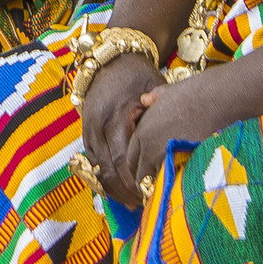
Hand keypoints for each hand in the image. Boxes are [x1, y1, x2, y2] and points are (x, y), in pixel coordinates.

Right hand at [80, 55, 163, 205]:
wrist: (112, 59)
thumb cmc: (140, 76)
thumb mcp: (155, 93)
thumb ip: (162, 120)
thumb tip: (178, 152)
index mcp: (116, 116)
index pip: (122, 160)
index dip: (136, 181)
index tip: (151, 193)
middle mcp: (97, 125)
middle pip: (108, 170)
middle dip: (125, 191)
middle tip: (144, 204)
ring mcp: (88, 129)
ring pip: (97, 169)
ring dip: (114, 188)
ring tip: (133, 202)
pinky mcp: (85, 131)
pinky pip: (92, 162)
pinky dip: (105, 178)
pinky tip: (119, 189)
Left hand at [125, 79, 217, 200]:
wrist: (217, 98)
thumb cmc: (195, 92)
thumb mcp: (167, 92)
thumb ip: (154, 99)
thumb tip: (145, 99)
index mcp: (143, 131)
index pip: (131, 158)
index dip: (137, 167)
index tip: (142, 174)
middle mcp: (149, 146)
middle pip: (140, 173)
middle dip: (145, 181)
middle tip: (152, 189)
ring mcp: (165, 156)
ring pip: (155, 179)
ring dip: (160, 184)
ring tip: (166, 190)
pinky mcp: (183, 164)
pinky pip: (174, 180)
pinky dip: (176, 184)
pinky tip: (181, 186)